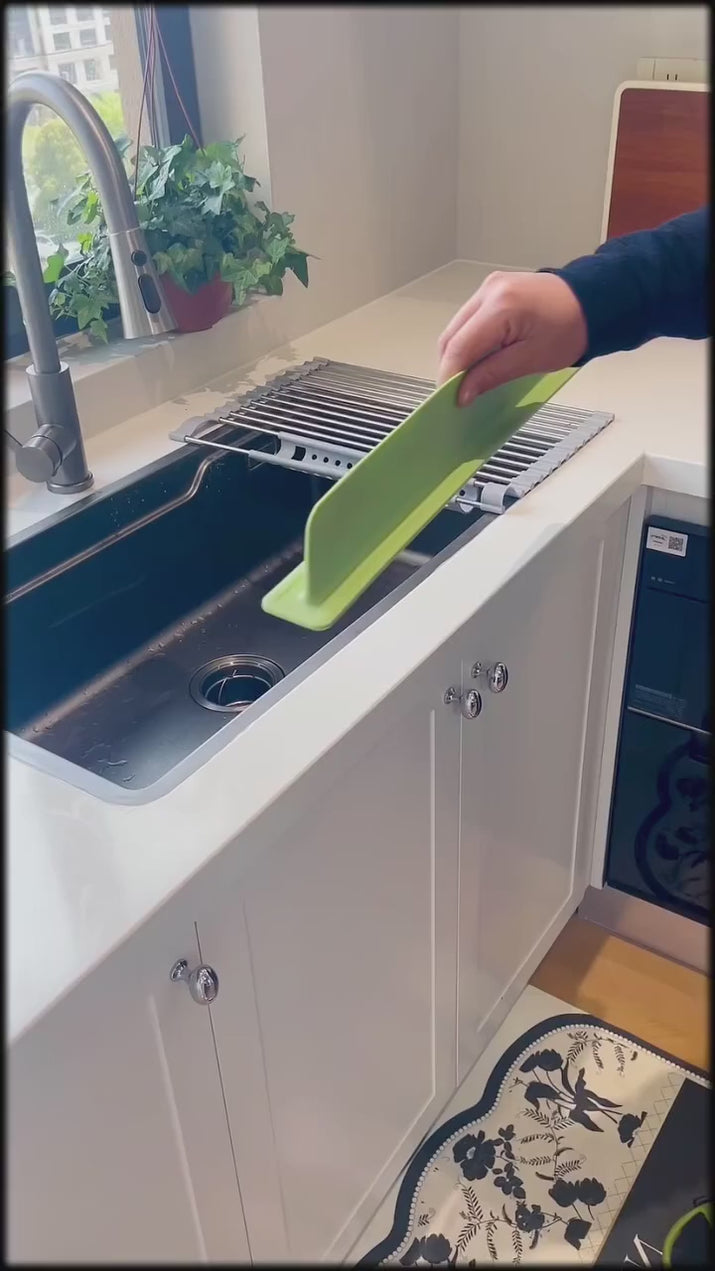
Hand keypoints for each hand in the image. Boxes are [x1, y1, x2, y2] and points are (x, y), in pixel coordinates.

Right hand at [437, 270, 587, 405]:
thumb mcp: (532, 359)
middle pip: (452, 336)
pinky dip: (469, 342)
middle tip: (460, 394)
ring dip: (459, 355)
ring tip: (472, 378)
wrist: (592, 301)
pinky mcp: (492, 290)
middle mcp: (488, 291)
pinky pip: (469, 320)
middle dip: (452, 367)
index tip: (451, 400)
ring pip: (456, 328)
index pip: (459, 347)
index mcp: (501, 306)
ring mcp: (488, 287)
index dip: (450, 377)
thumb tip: (463, 393)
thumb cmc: (571, 329)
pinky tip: (481, 359)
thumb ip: (492, 375)